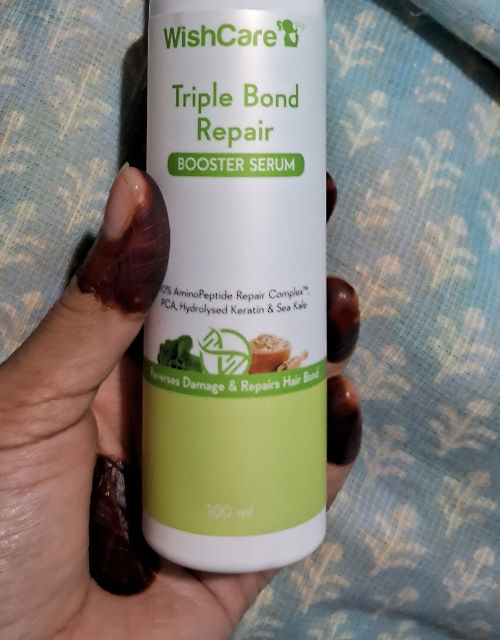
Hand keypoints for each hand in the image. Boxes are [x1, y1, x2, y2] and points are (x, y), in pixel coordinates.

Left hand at [0, 166, 360, 639]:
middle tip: (321, 246)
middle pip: (249, 342)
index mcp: (115, 379)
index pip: (187, 296)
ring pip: (286, 404)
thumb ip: (95, 306)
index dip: (233, 243)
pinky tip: (343, 400)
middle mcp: (169, 420)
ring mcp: (212, 480)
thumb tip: (138, 187)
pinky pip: (302, 489)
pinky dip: (333, 445)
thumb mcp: (34, 404)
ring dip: (324, 351)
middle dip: (293, 290)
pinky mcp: (245, 549)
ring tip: (339, 307)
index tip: (274, 192)